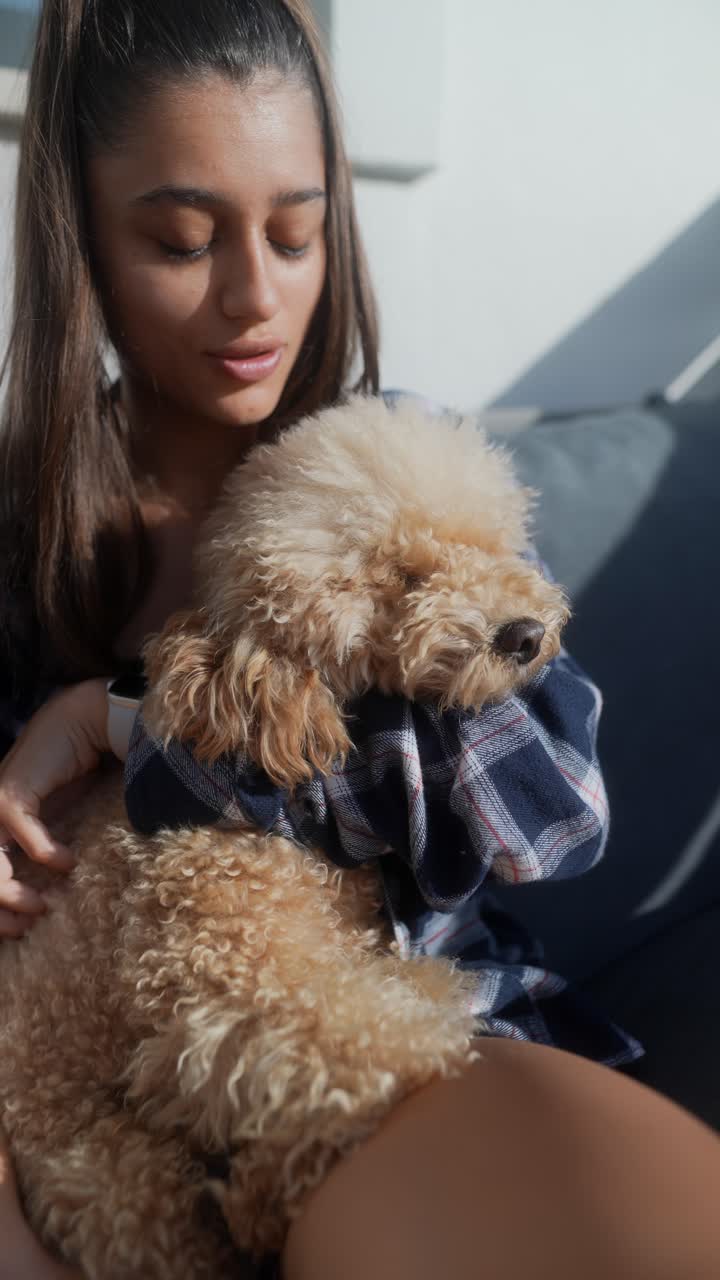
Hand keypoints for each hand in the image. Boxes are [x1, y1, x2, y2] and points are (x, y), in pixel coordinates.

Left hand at [0, 680, 109, 938]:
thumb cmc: (78, 765)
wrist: (87, 721)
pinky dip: (45, 853)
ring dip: (12, 892)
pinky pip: (24, 835)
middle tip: (27, 927)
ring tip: (41, 907)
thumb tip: (64, 887)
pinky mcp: (13, 792)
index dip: (2, 906)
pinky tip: (67, 862)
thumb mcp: (62, 816)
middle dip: (1, 909)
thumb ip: (53, 844)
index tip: (25, 928)